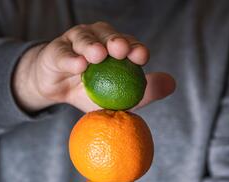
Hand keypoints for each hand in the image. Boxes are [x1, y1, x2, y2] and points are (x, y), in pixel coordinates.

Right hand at [13, 22, 174, 112]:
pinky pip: (65, 54)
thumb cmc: (91, 93)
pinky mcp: (56, 50)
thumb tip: (172, 84)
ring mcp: (76, 41)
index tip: (142, 57)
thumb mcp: (119, 99)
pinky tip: (79, 65)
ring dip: (92, 45)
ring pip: (85, 39)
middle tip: (122, 50)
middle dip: (117, 41)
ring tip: (98, 55)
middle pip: (109, 35)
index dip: (135, 48)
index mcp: (115, 48)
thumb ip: (144, 93)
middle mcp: (98, 38)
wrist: (57, 92)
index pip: (128, 44)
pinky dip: (72, 58)